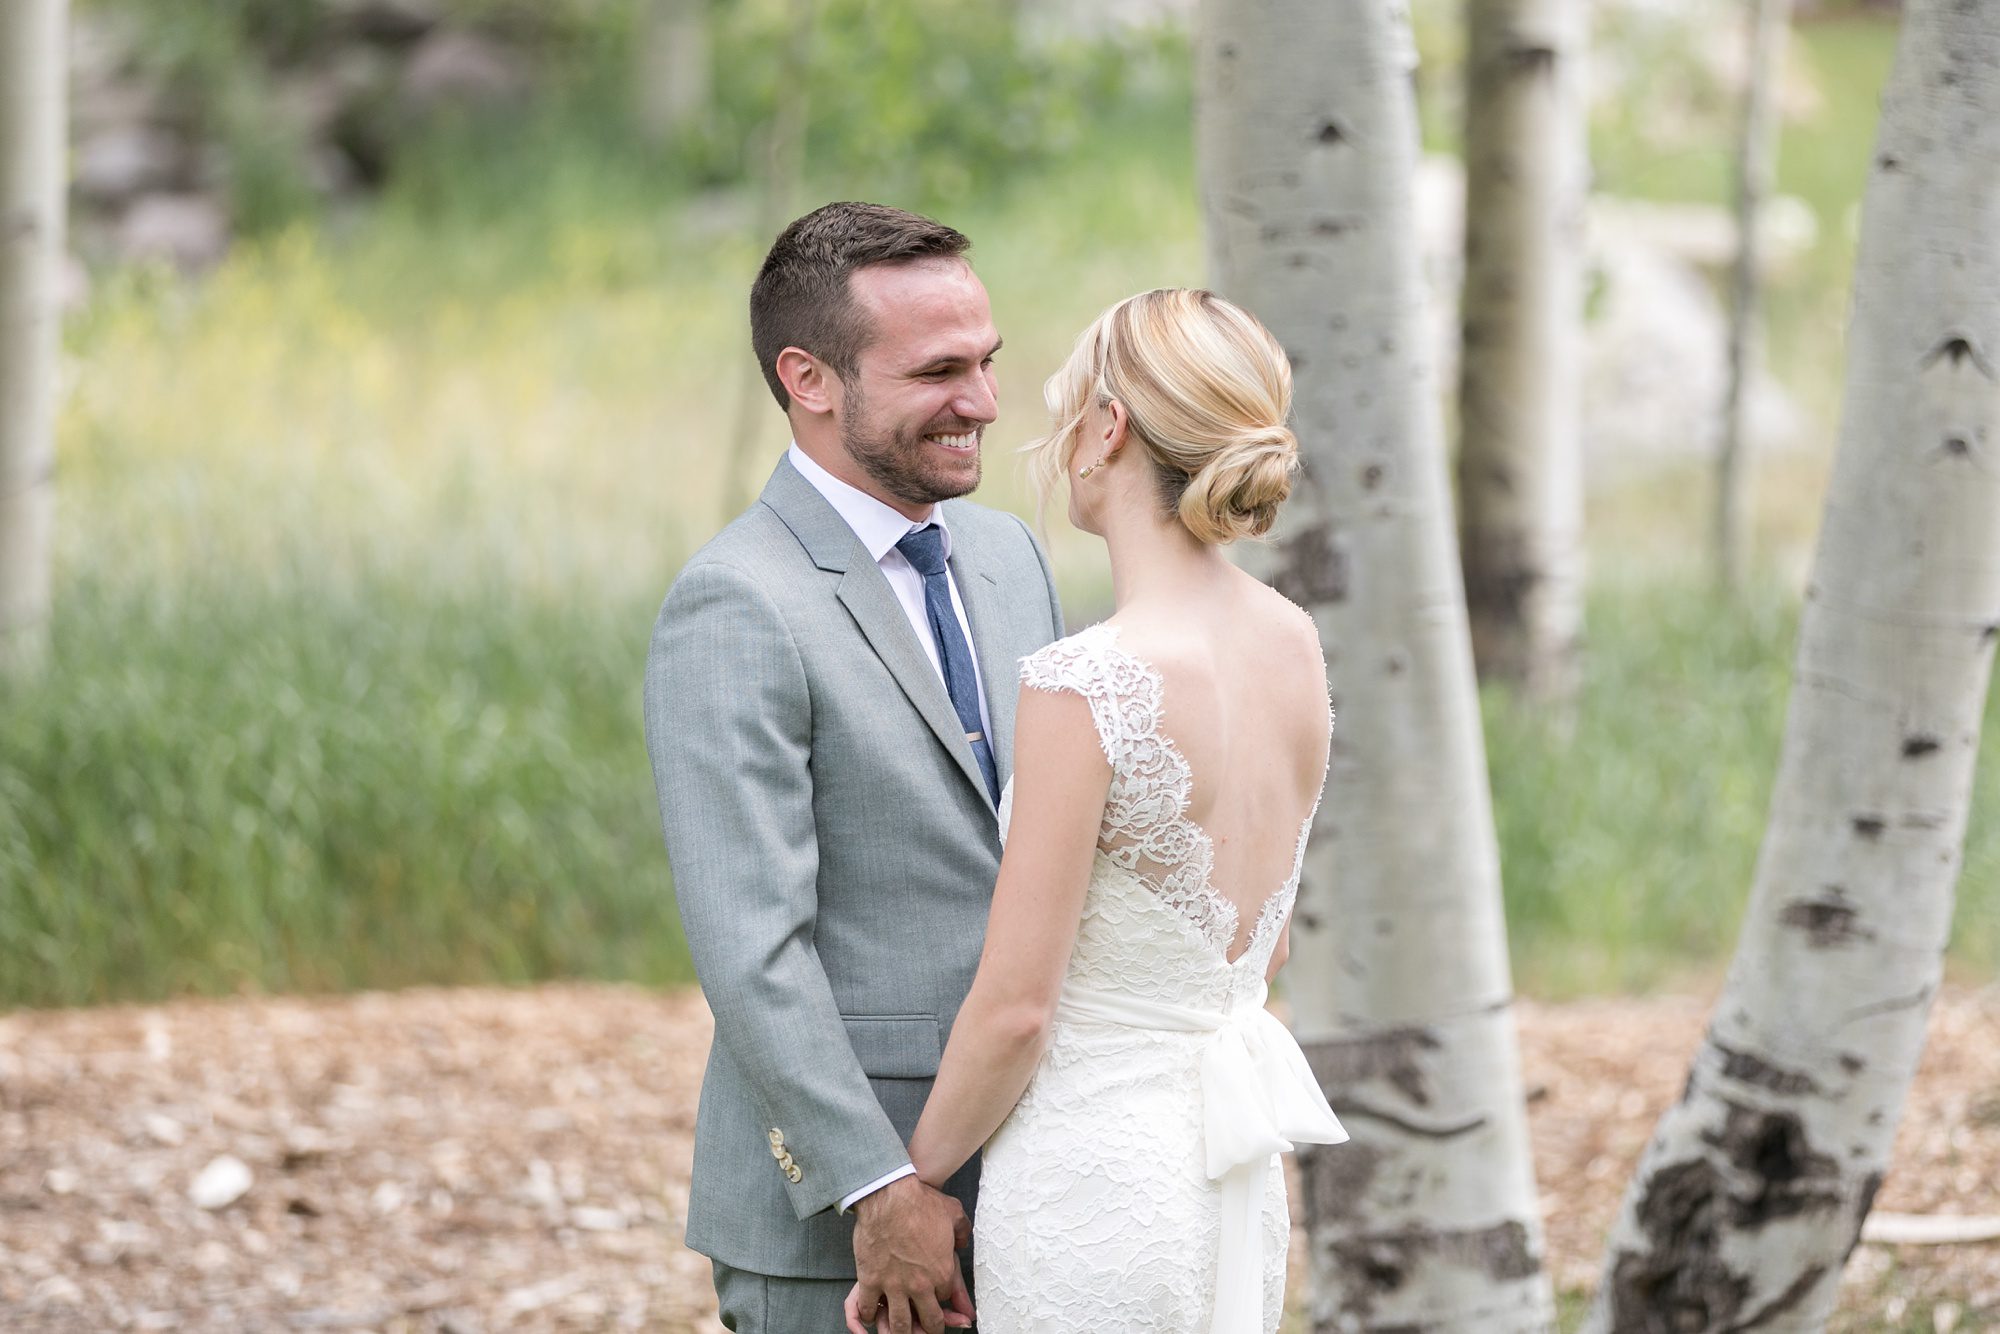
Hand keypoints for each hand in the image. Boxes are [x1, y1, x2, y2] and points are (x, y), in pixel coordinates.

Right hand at [846, 1176, 974, 1333]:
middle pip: (930, 1321)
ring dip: (902, 1332)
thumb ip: (962, 1232)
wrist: (888, 1195)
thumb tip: (962, 1242)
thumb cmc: (920, 1201)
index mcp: (942, 1271)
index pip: (947, 1298)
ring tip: (902, 1332)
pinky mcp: (871, 1280)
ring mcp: (894, 1285)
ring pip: (900, 1325)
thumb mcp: (953, 1213)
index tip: (941, 1297)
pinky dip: (870, 1316)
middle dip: (932, 1329)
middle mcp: (920, 1285)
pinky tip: (872, 1315)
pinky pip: (869, 1309)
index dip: (944, 1297)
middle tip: (929, 1330)